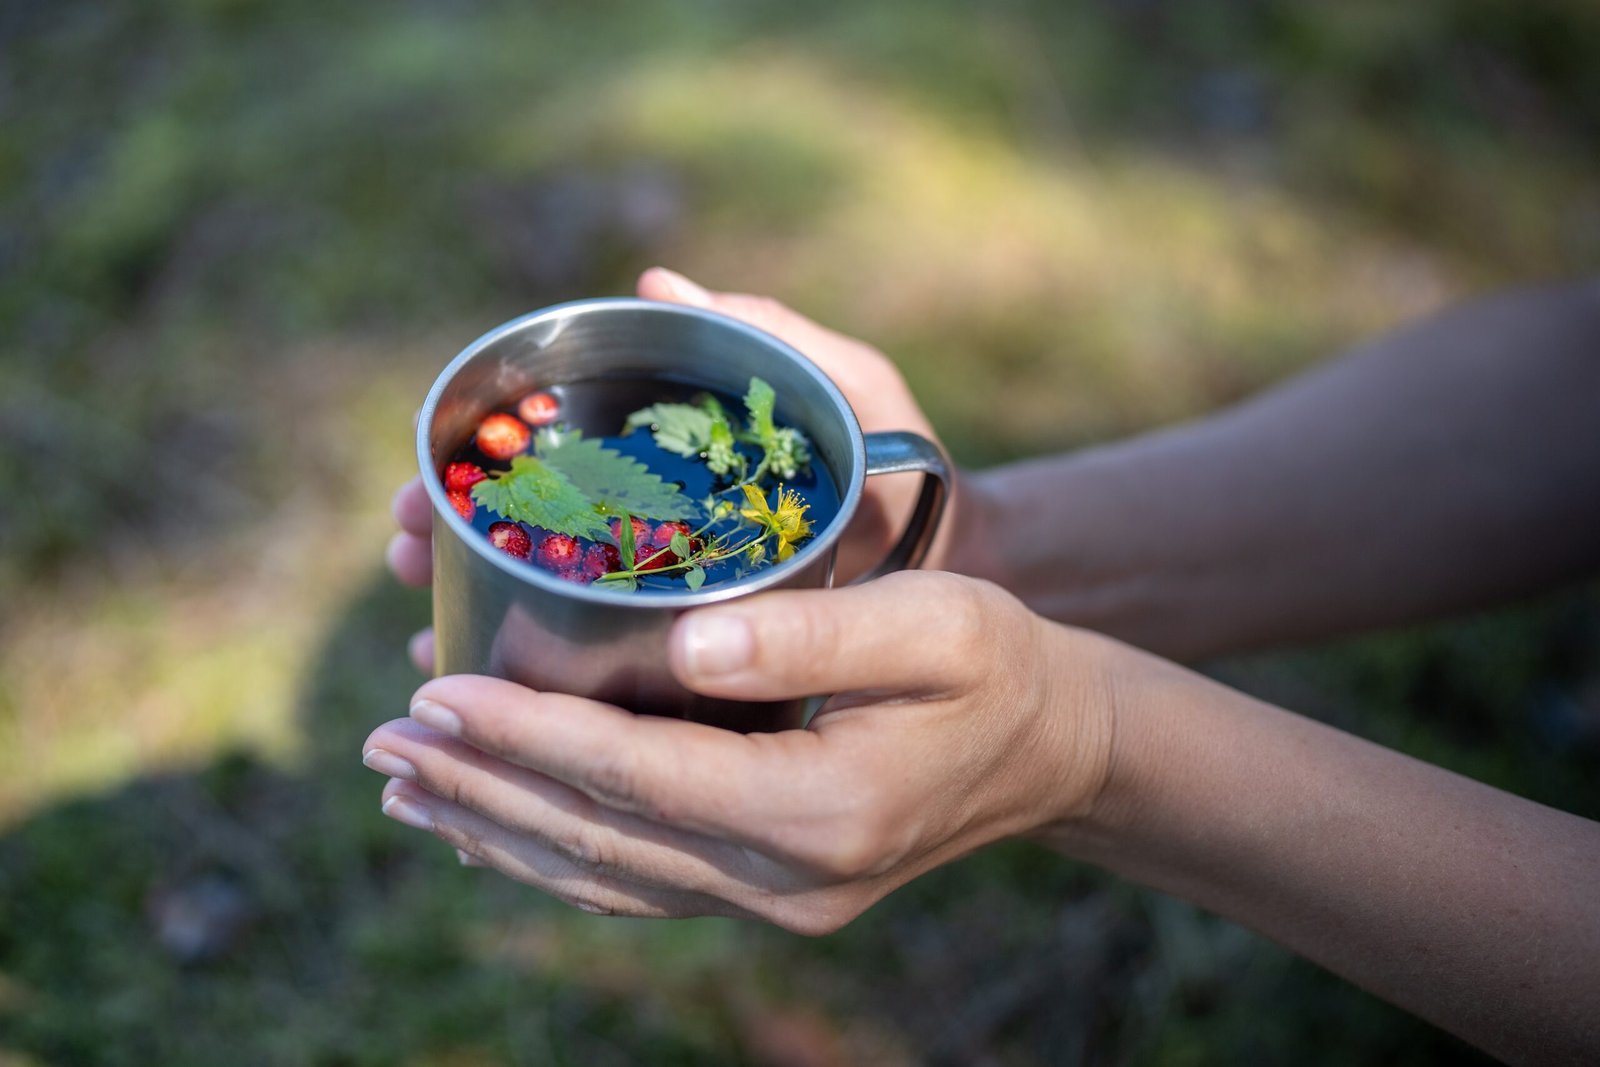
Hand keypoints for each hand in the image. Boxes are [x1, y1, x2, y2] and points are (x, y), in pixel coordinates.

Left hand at [360, 571, 1114, 932]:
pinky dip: (550, 857)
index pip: (643, 774)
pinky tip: (492, 828)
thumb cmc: (994, 665)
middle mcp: (789, 878)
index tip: (436, 694)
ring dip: (495, 830)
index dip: (530, 736)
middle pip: (600, 837)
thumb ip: (817, 634)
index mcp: (826, 806)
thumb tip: (688, 643)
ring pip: (603, 877)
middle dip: (481, 787)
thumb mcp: (938, 624)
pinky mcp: (767, 896)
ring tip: (402, 788)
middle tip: (378, 742)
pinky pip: (634, 885)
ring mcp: (775, 901)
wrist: (1045, 751)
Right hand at [385, 268, 966, 671]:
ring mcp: (674, 609)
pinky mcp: (700, 678)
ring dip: (474, 622)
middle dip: (451, 541)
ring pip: (546, 618)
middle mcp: (658, 536)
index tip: (420, 477)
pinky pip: (602, 688)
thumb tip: (662, 277)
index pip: (550, 465)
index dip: (476, 468)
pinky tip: (497, 721)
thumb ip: (778, 333)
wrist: (971, 574)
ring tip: (425, 634)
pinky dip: (542, 699)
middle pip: (527, 538)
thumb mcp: (854, 392)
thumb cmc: (912, 472)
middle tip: (399, 550)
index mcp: (675, 470)